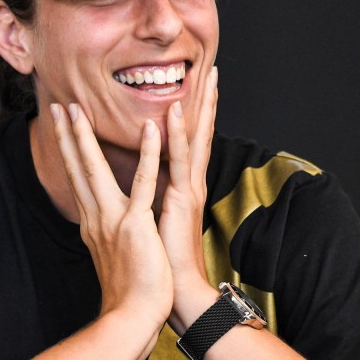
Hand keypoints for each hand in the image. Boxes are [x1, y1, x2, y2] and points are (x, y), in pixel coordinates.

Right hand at [50, 103, 173, 331]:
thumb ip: (102, 228)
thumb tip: (97, 216)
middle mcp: (95, 216)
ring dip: (85, 137)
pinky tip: (150, 128)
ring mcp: (113, 219)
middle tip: (58, 107)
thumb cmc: (127, 288)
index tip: (61, 127)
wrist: (132, 319)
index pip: (76, 178)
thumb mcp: (108, 251)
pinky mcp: (135, 225)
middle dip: (66, 135)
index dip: (67, 150)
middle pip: (77, 168)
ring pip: (95, 170)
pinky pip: (142, 183)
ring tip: (77, 109)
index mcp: (92, 221)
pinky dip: (146, 154)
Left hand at [158, 66, 218, 332]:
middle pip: (201, 132)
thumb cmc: (166, 255)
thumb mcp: (160, 216)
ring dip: (199, 106)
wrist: (177, 290)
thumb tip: (147, 180)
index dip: (196, 113)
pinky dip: (177, 134)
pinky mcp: (182, 198)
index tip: (197, 87)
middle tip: (212, 69)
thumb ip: (157, 194)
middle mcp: (192, 181)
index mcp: (185, 185)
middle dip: (207, 100)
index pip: (192, 141)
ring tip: (205, 76)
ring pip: (196, 138)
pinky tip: (175, 110)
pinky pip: (180, 160)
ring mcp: (190, 187)